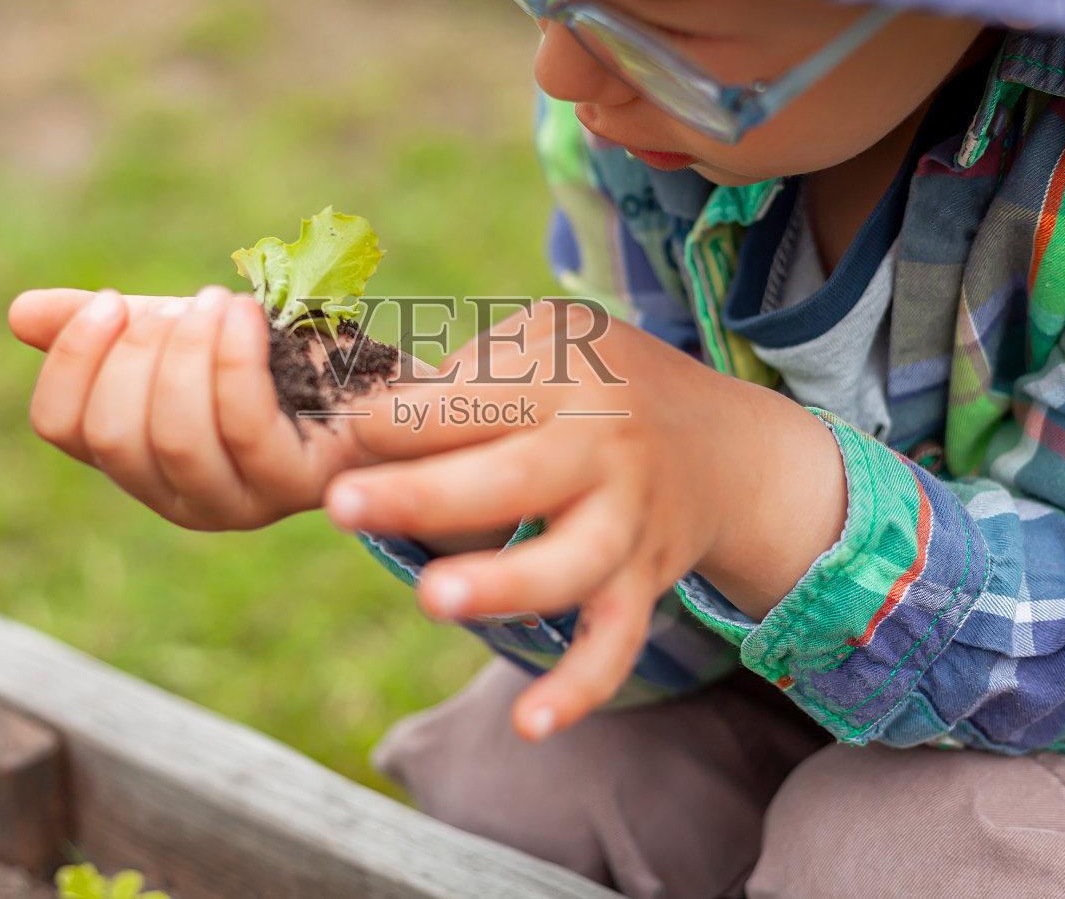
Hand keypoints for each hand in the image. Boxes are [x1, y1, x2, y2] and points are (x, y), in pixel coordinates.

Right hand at [10, 286, 380, 530]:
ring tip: (221, 302)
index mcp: (137, 460)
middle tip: (184, 305)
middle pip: (114, 433)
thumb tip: (20, 314)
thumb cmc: (277, 356)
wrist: (381, 376)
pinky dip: (234, 360)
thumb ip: (110, 329)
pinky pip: (243, 426)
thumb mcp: (185, 334)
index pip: (60, 427)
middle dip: (139, 352)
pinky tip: (246, 314)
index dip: (73, 360)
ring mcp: (238, 502)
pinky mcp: (295, 486)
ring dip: (190, 352)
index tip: (112, 302)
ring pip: (174, 435)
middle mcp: (178, 496)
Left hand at [321, 300, 845, 740]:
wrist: (724, 445)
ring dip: (504, 584)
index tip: (340, 436)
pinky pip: (615, 641)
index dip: (396, 420)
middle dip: (424, 494)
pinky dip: (580, 686)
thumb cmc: (599, 384)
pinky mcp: (643, 581)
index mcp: (561, 378)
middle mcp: (600, 448)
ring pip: (569, 564)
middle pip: (512, 477)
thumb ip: (466, 377)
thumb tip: (357, 425)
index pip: (471, 399)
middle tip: (340, 505)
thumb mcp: (547, 340)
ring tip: (435, 597)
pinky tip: (530, 724)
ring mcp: (625, 520)